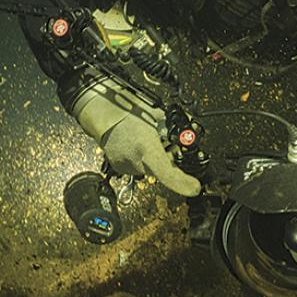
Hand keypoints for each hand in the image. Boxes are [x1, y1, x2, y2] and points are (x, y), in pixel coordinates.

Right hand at [74, 86, 200, 196]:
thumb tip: (190, 131)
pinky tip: (138, 144)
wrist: (103, 110)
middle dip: (169, 161)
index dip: (182, 184)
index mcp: (145, 147)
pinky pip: (137, 166)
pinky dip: (142, 158)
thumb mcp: (157, 114)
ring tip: (149, 139)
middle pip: (161, 171)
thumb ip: (174, 126)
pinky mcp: (118, 166)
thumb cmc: (127, 108)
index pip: (167, 173)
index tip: (194, 187)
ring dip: (154, 159)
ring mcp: (124, 165)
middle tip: (169, 145)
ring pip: (150, 168)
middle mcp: (133, 160)